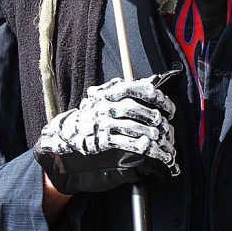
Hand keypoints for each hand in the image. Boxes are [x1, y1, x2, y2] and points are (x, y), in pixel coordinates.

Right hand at [33, 75, 178, 194]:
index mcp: (107, 93)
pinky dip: (140, 146)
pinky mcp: (101, 141)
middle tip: (165, 125)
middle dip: (155, 117)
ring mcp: (102, 124)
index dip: (155, 97)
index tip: (167, 106)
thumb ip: (124, 91)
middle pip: (137, 108)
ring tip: (161, 140)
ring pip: (134, 126)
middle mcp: (104, 106)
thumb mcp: (103, 100)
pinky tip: (149, 149)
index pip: (135, 88)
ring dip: (151, 134)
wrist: (64, 141)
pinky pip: (125, 142)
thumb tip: (151, 82)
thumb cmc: (89, 120)